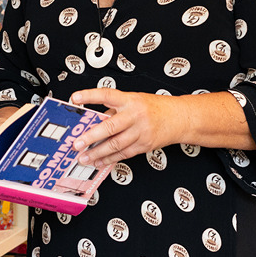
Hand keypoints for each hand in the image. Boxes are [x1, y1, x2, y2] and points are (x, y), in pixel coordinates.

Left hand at [70, 88, 185, 167]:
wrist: (180, 118)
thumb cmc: (154, 107)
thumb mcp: (133, 100)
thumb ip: (114, 109)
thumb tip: (93, 120)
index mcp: (129, 100)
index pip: (107, 95)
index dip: (90, 96)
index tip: (75, 98)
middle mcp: (135, 115)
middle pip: (110, 127)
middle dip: (91, 136)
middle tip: (77, 143)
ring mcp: (141, 132)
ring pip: (116, 144)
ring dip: (97, 153)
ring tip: (84, 157)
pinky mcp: (144, 145)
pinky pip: (124, 153)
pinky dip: (110, 159)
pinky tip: (99, 161)